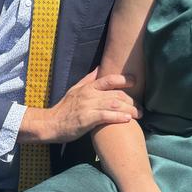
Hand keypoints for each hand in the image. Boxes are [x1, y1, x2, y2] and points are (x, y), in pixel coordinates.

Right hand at [22, 69, 140, 143]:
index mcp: (87, 87)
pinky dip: (118, 117)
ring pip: (114, 104)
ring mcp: (88, 106)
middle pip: (116, 94)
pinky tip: (127, 120)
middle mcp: (89, 94)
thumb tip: (99, 67)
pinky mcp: (86, 119)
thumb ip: (88, 79)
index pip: (109, 79)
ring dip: (129, 109)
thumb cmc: (65, 109)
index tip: (136, 81)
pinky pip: (106, 116)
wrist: (50, 124)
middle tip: (140, 108)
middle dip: (131, 100)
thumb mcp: (75, 90)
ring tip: (138, 115)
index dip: (124, 79)